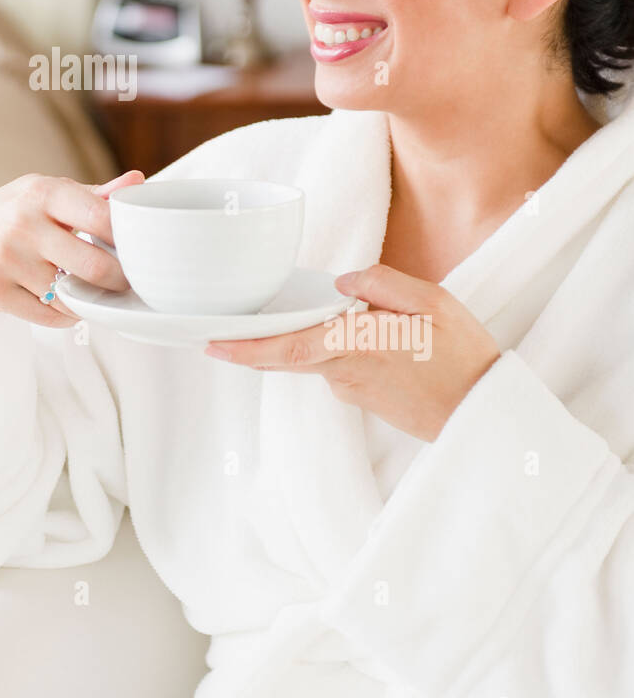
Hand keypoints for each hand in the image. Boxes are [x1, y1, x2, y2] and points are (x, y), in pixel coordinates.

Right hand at [0, 170, 144, 327]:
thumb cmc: (12, 215)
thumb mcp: (45, 194)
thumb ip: (92, 194)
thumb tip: (137, 181)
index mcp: (42, 192)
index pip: (101, 217)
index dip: (126, 240)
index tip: (134, 251)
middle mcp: (23, 223)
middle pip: (95, 266)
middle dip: (118, 281)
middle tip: (124, 283)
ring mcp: (6, 259)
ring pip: (72, 297)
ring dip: (87, 300)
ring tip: (87, 291)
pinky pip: (49, 316)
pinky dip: (63, 315)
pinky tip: (60, 302)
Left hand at [204, 263, 500, 441]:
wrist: (486, 415)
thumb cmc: (465, 356)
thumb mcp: (435, 303)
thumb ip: (384, 284)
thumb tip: (342, 282)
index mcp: (358, 345)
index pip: (289, 348)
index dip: (246, 349)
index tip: (211, 344)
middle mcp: (346, 372)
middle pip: (288, 354)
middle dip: (254, 342)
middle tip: (222, 326)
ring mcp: (351, 390)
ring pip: (314, 356)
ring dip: (308, 337)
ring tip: (318, 311)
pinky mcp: (361, 399)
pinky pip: (334, 365)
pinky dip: (333, 348)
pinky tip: (361, 333)